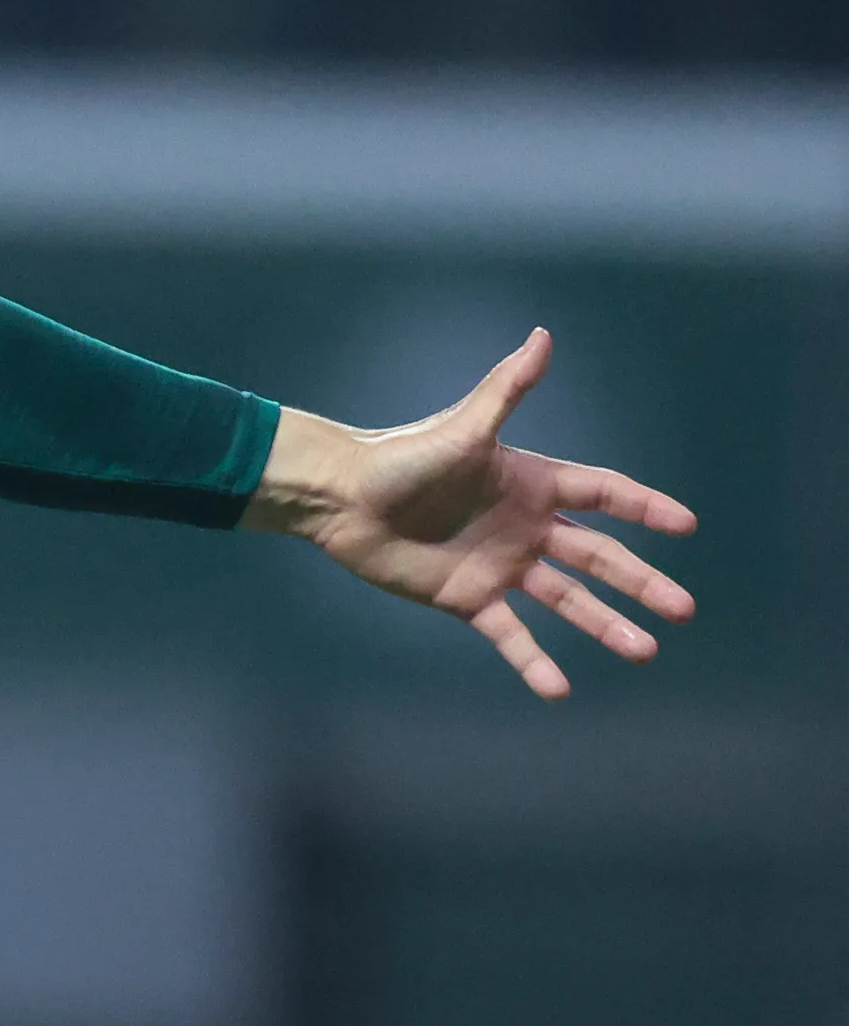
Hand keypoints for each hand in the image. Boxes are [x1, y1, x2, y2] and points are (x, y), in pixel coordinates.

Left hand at [249, 329, 696, 700]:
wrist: (340, 498)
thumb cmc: (399, 457)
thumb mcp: (462, 427)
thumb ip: (507, 389)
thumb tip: (543, 336)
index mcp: (532, 484)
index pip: (604, 496)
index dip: (644, 508)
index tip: (685, 526)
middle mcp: (525, 528)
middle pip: (599, 558)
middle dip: (642, 582)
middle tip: (684, 610)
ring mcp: (500, 566)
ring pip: (567, 602)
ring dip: (606, 626)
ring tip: (644, 651)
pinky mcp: (468, 598)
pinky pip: (510, 635)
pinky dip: (534, 661)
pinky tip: (559, 689)